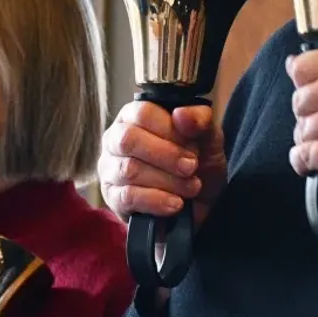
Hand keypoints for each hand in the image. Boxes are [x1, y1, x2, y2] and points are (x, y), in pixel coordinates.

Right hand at [98, 102, 226, 229]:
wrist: (202, 200)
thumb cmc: (199, 160)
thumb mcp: (207, 136)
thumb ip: (199, 119)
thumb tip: (181, 114)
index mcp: (135, 115)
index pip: (142, 113)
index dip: (169, 129)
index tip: (193, 145)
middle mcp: (116, 139)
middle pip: (128, 140)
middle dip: (166, 155)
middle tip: (191, 167)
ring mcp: (110, 169)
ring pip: (129, 170)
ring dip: (167, 180)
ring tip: (191, 187)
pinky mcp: (112, 197)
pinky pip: (127, 197)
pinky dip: (156, 200)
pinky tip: (176, 203)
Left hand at [287, 46, 317, 233]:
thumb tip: (292, 66)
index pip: (302, 65)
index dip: (303, 84)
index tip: (315, 98)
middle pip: (298, 99)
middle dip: (308, 117)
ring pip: (301, 129)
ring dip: (310, 142)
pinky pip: (304, 155)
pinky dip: (304, 163)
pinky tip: (314, 165)